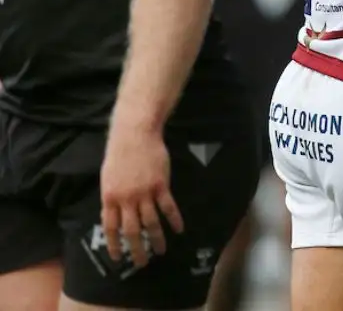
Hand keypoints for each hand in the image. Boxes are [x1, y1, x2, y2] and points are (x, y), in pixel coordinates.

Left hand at [99, 124, 183, 267]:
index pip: (111, 228)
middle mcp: (126, 200)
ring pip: (151, 222)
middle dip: (136, 249)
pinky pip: (168, 207)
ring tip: (161, 251)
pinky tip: (178, 229)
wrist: (134, 135)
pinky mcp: (161, 185)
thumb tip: (113, 214)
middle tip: (141, 262)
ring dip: (156, 239)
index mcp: (110, 198)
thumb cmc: (119, 154)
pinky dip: (174, 220)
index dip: (114, 245)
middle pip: (132, 230)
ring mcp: (144, 193)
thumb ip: (112, 197)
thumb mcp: (108, 178)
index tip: (117, 258)